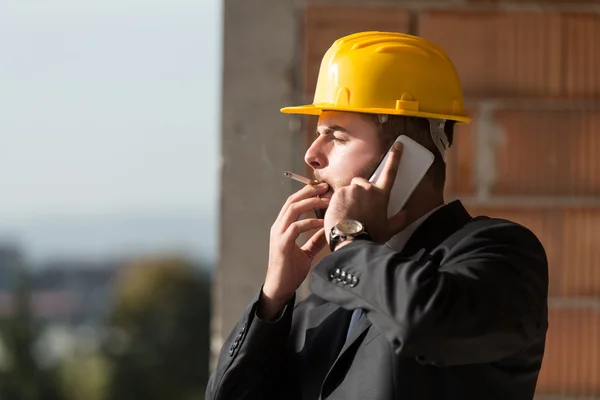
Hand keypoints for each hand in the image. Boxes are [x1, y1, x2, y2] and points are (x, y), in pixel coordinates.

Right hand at [260, 183, 329, 318]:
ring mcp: (278, 235)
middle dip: (310, 192)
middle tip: (327, 188)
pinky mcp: (282, 244)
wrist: (279, 288)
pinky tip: (322, 222)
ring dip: (311, 203)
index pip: (293, 202)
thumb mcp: (306, 252)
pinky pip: (296, 227)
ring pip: (293, 210)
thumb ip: (315, 240)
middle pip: (292, 201)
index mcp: (282, 226)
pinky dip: (310, 222)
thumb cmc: (291, 271)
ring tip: (327, 201)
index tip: (324, 189)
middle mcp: (278, 227)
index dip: (307, 193)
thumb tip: (329, 230)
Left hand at [324, 142, 406, 247]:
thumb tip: (406, 214)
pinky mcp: (338, 192)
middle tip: (357, 209)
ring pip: (348, 190)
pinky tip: (340, 214)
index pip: (390, 172)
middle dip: (359, 192)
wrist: (351, 241)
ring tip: (348, 215)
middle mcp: (367, 188)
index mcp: (381, 195)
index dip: (395, 157)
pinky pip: (337, 195)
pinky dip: (337, 203)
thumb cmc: (370, 236)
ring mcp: (352, 189)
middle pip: (362, 183)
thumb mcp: (388, 229)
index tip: (397, 145)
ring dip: (348, 198)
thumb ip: (398, 220)